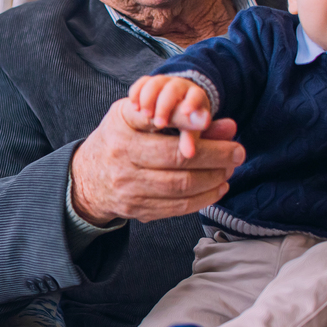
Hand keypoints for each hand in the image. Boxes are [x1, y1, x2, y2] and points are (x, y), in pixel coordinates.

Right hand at [70, 97, 243, 225]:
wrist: (87, 178)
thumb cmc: (121, 139)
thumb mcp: (141, 116)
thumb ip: (182, 117)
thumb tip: (229, 126)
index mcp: (122, 125)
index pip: (156, 118)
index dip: (184, 118)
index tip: (209, 118)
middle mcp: (122, 156)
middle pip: (178, 158)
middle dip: (216, 155)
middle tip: (238, 151)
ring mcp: (128, 186)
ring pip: (182, 185)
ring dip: (214, 177)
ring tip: (229, 168)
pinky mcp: (137, 209)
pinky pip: (179, 207)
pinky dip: (205, 197)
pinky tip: (218, 187)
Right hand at [128, 75, 211, 158]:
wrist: (175, 103)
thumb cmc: (186, 121)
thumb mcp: (189, 130)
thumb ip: (189, 139)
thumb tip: (189, 154)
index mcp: (195, 96)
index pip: (195, 96)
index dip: (191, 103)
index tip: (185, 112)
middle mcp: (180, 86)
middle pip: (172, 90)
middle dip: (164, 106)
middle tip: (159, 124)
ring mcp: (164, 82)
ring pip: (155, 83)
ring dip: (149, 99)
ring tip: (145, 116)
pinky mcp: (149, 82)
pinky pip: (142, 82)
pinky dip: (137, 92)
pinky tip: (134, 107)